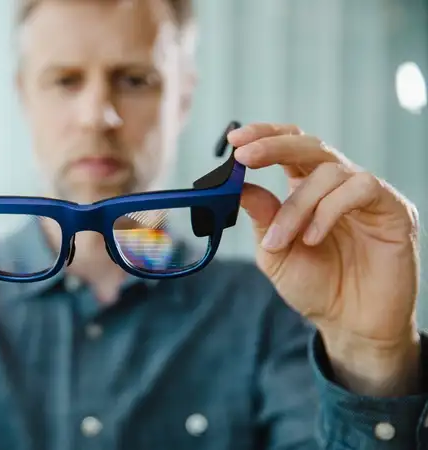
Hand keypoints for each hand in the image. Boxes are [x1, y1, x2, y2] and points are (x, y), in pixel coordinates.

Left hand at [230, 123, 420, 395]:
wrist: (350, 324)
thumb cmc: (315, 287)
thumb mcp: (274, 253)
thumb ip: (261, 217)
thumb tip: (239, 185)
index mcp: (308, 190)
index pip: (290, 147)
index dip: (265, 136)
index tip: (235, 141)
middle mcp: (337, 186)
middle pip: (310, 145)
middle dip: (273, 146)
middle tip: (244, 156)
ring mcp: (366, 196)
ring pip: (329, 171)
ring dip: (297, 205)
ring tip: (283, 240)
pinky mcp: (392, 209)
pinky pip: (361, 188)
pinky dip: (329, 210)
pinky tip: (313, 238)